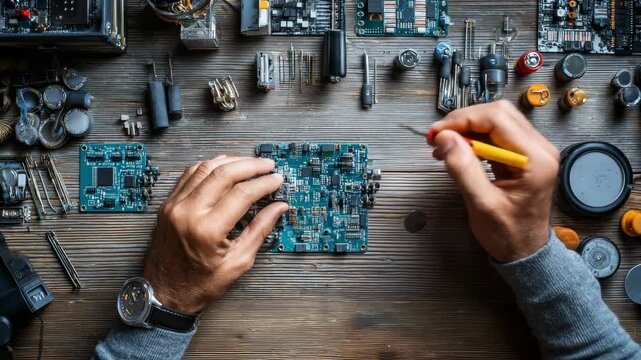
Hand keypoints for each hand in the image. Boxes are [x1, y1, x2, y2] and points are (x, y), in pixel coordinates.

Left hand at [143, 155, 287, 313]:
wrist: (164, 293)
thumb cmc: (199, 284)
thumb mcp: (238, 262)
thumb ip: (259, 230)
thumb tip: (278, 207)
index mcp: (207, 230)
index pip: (242, 193)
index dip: (264, 183)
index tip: (276, 180)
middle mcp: (188, 212)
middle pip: (224, 173)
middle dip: (250, 166)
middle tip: (267, 165)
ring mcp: (174, 206)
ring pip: (205, 168)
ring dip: (230, 161)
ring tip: (249, 163)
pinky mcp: (168, 204)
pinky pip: (189, 174)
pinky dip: (209, 166)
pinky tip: (224, 167)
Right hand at [428, 100, 559, 262]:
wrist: (524, 252)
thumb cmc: (507, 234)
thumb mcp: (481, 205)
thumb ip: (463, 169)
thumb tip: (444, 138)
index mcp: (535, 159)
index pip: (497, 119)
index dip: (463, 120)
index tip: (437, 134)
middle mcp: (539, 148)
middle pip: (498, 114)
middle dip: (464, 121)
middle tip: (438, 138)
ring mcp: (533, 150)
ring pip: (496, 120)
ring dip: (467, 128)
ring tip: (444, 145)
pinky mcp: (523, 154)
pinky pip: (496, 134)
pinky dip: (474, 137)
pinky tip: (458, 150)